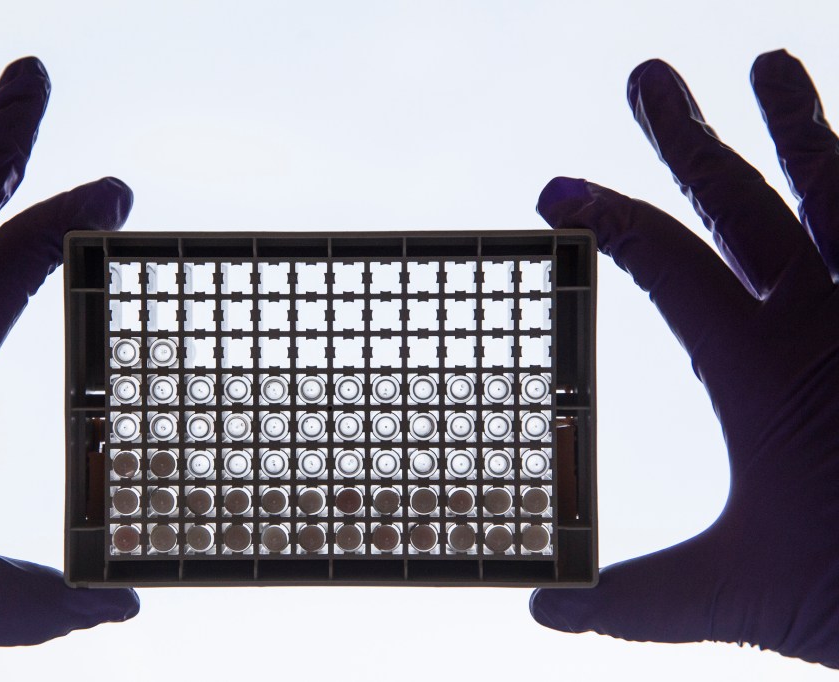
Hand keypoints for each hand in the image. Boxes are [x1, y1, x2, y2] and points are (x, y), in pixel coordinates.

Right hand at [530, 50, 838, 667]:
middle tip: (651, 79)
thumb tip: (542, 612)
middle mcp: (832, 321)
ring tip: (775, 64)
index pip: (665, 265)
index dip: (606, 218)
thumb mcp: (736, 594)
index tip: (556, 189)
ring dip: (807, 127)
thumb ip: (632, 601)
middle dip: (688, 138)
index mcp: (764, 368)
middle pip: (747, 204)